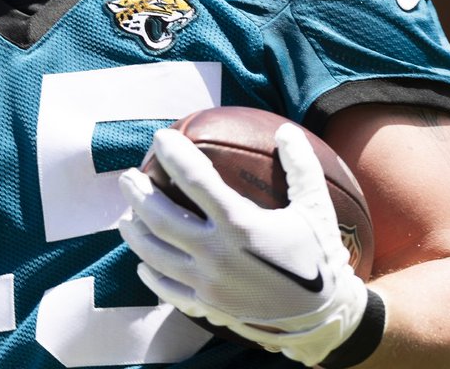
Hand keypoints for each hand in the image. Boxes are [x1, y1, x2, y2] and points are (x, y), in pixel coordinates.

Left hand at [118, 123, 368, 366]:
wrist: (324, 319)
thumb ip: (301, 166)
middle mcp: (217, 255)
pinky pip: (168, 290)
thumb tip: (286, 130)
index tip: (160, 138)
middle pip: (161, 219)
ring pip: (156, 255)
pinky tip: (142, 265)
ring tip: (125, 216)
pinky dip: (151, 275)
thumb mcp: (316, 208)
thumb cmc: (320, 258)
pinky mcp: (208, 307)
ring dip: (135, 233)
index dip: (174, 156)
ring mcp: (208, 285)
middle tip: (127, 177)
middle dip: (138, 194)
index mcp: (241, 225)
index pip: (196, 181)